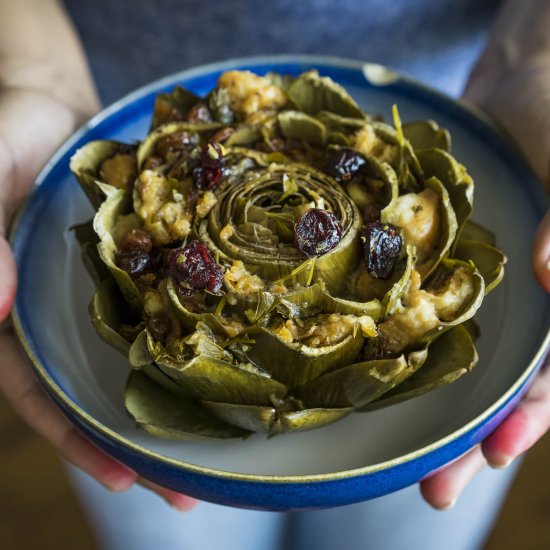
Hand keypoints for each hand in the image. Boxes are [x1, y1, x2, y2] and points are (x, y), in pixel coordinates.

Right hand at [0, 87, 195, 510]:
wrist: (50, 107)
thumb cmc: (2, 137)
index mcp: (15, 314)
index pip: (40, 395)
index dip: (77, 439)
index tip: (125, 477)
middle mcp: (64, 316)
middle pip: (99, 392)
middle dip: (142, 443)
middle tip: (192, 492)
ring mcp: (105, 296)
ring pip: (138, 359)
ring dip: (176, 401)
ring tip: (225, 446)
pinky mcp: (137, 269)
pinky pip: (164, 308)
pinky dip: (189, 334)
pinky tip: (229, 356)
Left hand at [420, 61, 549, 508]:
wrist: (522, 80)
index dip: (527, 414)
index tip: (494, 452)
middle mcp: (521, 300)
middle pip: (497, 382)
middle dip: (467, 434)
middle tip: (433, 489)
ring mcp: (476, 284)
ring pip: (454, 356)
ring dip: (430, 404)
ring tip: (400, 455)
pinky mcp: (435, 261)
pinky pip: (419, 308)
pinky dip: (401, 341)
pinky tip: (371, 369)